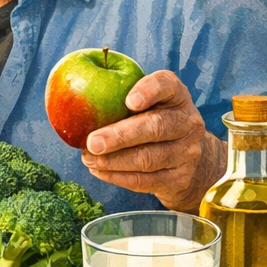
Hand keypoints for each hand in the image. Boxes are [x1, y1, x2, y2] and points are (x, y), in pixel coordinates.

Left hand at [80, 71, 226, 211]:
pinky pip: (146, 181)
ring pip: (148, 158)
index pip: (166, 85)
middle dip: (120, 136)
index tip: (129, 101)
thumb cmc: (153, 119)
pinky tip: (99, 171)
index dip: (148, 91)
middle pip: (155, 127)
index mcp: (176, 95)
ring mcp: (187, 152)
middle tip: (92, 142)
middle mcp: (187, 122)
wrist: (190, 157)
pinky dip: (118, 177)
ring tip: (88, 158)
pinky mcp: (179, 178)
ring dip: (113, 161)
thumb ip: (121, 96)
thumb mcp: (147, 101)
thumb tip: (76, 101)